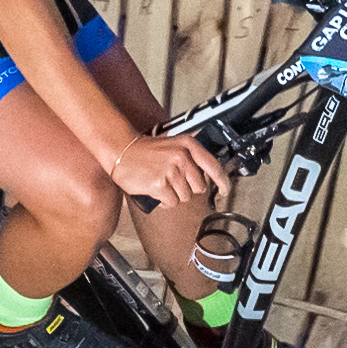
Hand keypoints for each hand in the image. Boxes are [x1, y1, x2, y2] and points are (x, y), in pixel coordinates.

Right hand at [106, 132, 223, 212]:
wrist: (121, 150)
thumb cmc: (146, 151)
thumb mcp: (173, 145)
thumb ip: (191, 156)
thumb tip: (209, 175)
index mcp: (188, 145)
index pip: (213, 166)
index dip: (223, 181)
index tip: (225, 190)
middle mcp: (182, 156)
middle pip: (199, 187)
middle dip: (188, 189)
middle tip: (173, 182)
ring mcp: (171, 170)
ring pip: (185, 196)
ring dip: (174, 195)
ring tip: (162, 183)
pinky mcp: (160, 184)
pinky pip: (171, 202)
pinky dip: (164, 201)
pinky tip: (156, 191)